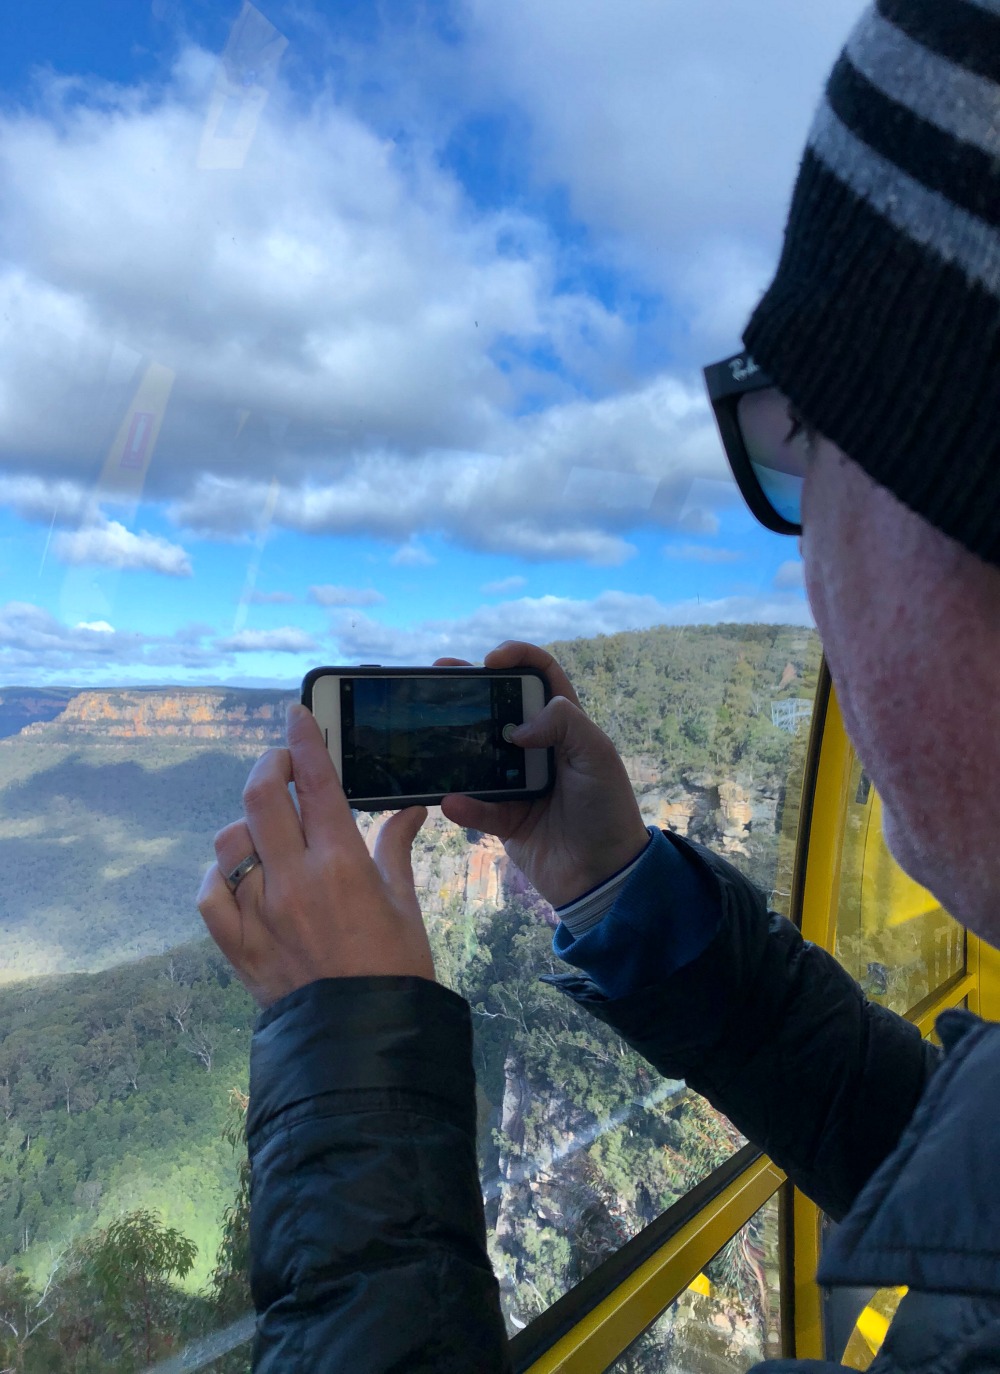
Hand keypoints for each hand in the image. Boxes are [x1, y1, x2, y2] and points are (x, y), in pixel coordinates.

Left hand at [197, 704, 432, 1008]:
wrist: (363, 1043)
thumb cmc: (395, 972)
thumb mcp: (405, 905)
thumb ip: (395, 848)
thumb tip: (410, 809)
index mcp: (341, 866)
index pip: (317, 783)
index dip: (305, 740)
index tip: (297, 715)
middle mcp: (294, 881)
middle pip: (261, 797)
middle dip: (269, 766)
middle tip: (282, 762)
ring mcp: (259, 913)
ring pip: (231, 841)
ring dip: (246, 823)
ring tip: (267, 827)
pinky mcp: (237, 944)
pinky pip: (211, 893)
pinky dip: (221, 875)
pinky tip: (239, 874)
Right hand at [438, 642, 648, 907]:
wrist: (605, 875)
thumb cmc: (607, 809)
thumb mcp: (596, 755)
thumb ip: (564, 723)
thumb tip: (517, 726)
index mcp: (566, 725)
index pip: (542, 677)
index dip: (519, 658)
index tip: (491, 660)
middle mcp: (539, 748)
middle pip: (499, 709)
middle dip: (470, 690)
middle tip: (439, 677)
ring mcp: (519, 783)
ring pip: (479, 755)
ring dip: (455, 746)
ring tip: (428, 733)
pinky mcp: (506, 818)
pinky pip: (477, 807)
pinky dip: (464, 805)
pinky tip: (451, 801)